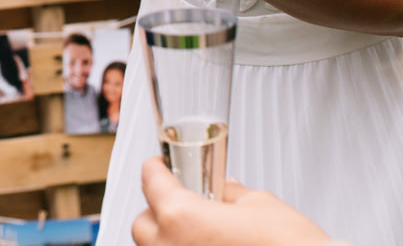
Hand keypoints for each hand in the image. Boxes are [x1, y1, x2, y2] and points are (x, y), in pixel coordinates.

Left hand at [132, 160, 332, 245]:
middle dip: (157, 210)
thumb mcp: (259, 204)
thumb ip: (231, 194)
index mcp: (181, 217)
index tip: (158, 165)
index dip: (155, 169)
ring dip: (167, 238)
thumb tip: (224, 190)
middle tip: (178, 200)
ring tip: (195, 231)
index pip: (152, 183)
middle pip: (143, 224)